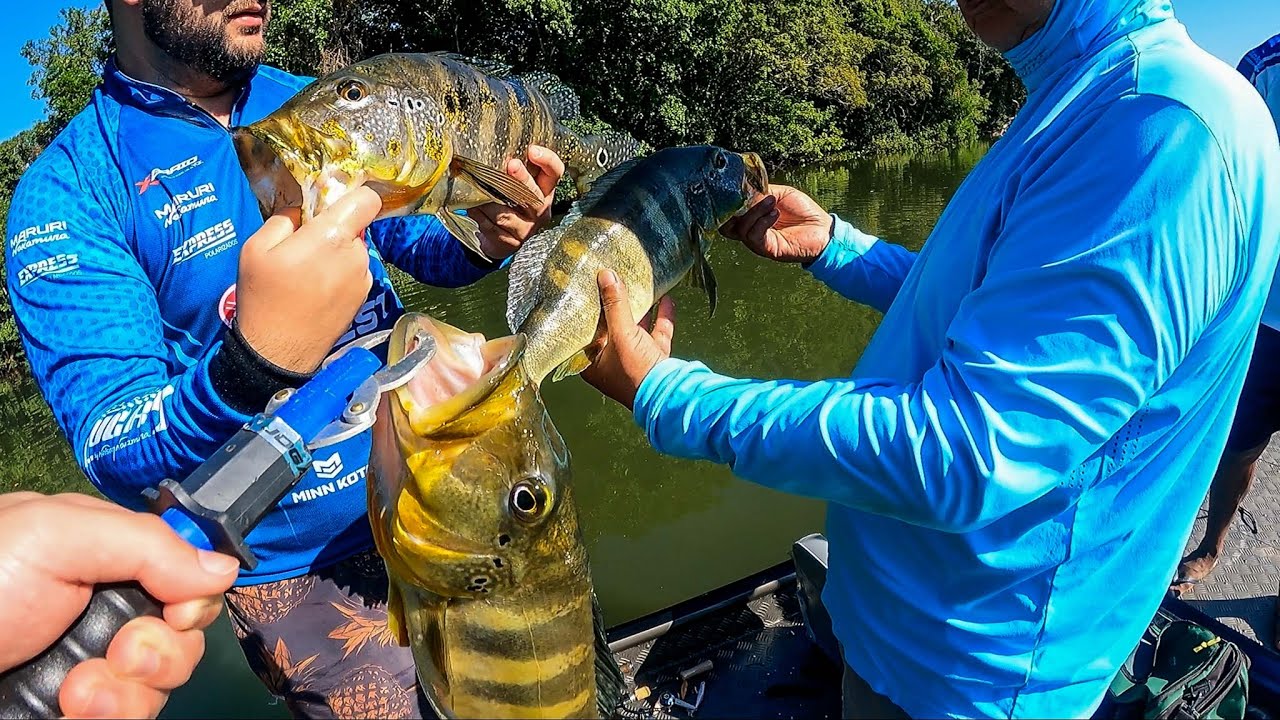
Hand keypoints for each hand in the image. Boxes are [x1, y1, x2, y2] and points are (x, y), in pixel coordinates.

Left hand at [0, 492, 238, 717]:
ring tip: (78, 692)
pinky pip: (132, 718)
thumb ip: (148, 543)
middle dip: (162, 648)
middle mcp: (102, 612)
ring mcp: (90, 669)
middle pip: (184, 633)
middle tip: (120, 652)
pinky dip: (111, 717)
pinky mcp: (77, 713)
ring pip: (162, 685)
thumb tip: (225, 571)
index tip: (178, 607)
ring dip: (131, 691)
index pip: (185, 573)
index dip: (194, 594)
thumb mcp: (53, 533)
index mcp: (101, 557)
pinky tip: (71, 710)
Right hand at [235, 186, 380, 372]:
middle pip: (354, 226)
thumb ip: (284, 219)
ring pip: (353, 250)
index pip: (366, 200)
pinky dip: (340, 274)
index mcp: (332, 237)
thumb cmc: (264, 297)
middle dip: (333, 229)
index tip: (333, 201)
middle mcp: (356, 256)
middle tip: (303, 246)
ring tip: (306, 274)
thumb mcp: (256, 248)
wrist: (278, 352)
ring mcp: (363, 279)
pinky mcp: (364, 298)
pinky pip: (354, 272)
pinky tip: (316, 290)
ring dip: (335, 254)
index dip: (354, 195)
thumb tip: (301, 210)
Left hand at [470, 145, 564, 259]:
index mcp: (545, 190)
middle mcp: (541, 210)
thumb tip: (489, 148)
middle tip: (512, 164)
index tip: (532, 149)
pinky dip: (479, 215)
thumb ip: (511, 169)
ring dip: (488, 201)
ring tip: (474, 188)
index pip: (555, 172)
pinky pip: (491, 227)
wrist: (498, 238)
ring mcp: (527, 229)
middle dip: (522, 179)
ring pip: (506, 213)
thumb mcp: (514, 185)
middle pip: (534, 195)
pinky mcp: (510, 243)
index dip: (547, 160)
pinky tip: (473, 209)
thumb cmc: (507, 203)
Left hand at [580, 270, 675, 410]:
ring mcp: (635, 360)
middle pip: (611, 328)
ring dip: (639, 309)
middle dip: (614, 306)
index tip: (587, 289)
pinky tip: (665, 299)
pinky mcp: (655, 358)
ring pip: (635, 329)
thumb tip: (606, 275)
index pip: (585, 332)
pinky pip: (657, 333)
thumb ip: (614, 304)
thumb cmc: (635, 372)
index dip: (587, 311)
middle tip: (612, 282)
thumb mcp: (621, 334)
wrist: (668, 394)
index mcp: (593, 362)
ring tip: (638, 286)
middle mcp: (612, 362)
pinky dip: (661, 317)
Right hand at [720, 184, 832, 263]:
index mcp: (751, 217)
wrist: (822, 228)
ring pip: (740, 228)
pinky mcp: (767, 249)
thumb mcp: (779, 194)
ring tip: (771, 202)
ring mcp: (757, 242)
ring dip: (754, 211)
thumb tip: (743, 190)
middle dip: (732, 209)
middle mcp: (750, 231)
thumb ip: (760, 192)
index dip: (726, 202)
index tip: (733, 187)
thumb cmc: (803, 212)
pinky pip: (754, 236)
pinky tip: (775, 213)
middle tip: (746, 198)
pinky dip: (762, 221)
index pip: (727, 214)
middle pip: (725, 225)